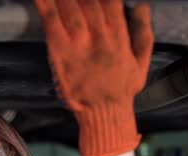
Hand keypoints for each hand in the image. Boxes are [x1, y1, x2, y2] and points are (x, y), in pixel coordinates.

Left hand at [35, 0, 153, 155]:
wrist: (103, 113)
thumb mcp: (140, 62)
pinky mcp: (60, 52)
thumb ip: (142, 33)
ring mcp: (79, 44)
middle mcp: (99, 36)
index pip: (111, 3)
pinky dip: (46, 7)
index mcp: (119, 36)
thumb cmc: (121, 89)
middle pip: (89, 2)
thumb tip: (142, 7)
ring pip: (70, 8)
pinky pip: (52, 23)